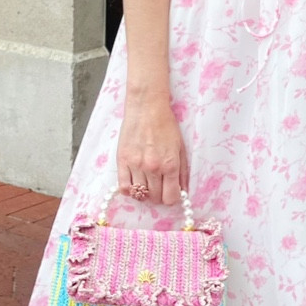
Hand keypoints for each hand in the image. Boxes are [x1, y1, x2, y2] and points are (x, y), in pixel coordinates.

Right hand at [116, 88, 189, 205]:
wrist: (146, 108)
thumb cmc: (166, 125)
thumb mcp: (180, 147)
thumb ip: (182, 172)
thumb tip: (183, 191)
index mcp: (170, 164)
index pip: (170, 197)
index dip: (172, 198)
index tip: (170, 192)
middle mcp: (153, 168)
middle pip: (155, 198)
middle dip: (159, 195)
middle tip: (159, 186)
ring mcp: (136, 165)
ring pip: (140, 195)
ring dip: (145, 193)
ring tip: (147, 183)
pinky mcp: (122, 161)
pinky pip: (123, 187)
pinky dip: (129, 190)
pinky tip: (134, 183)